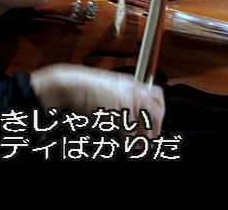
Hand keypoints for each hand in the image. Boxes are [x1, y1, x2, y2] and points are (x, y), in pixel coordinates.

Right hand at [29, 64, 163, 137]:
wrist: (69, 86)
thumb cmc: (81, 88)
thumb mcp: (106, 89)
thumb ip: (121, 99)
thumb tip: (130, 116)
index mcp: (131, 83)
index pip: (158, 98)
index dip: (158, 112)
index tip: (154, 123)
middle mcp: (133, 91)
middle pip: (157, 113)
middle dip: (154, 129)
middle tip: (148, 140)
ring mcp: (128, 102)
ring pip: (147, 127)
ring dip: (142, 139)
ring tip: (134, 145)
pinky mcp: (120, 114)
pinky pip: (132, 134)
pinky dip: (129, 142)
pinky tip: (123, 143)